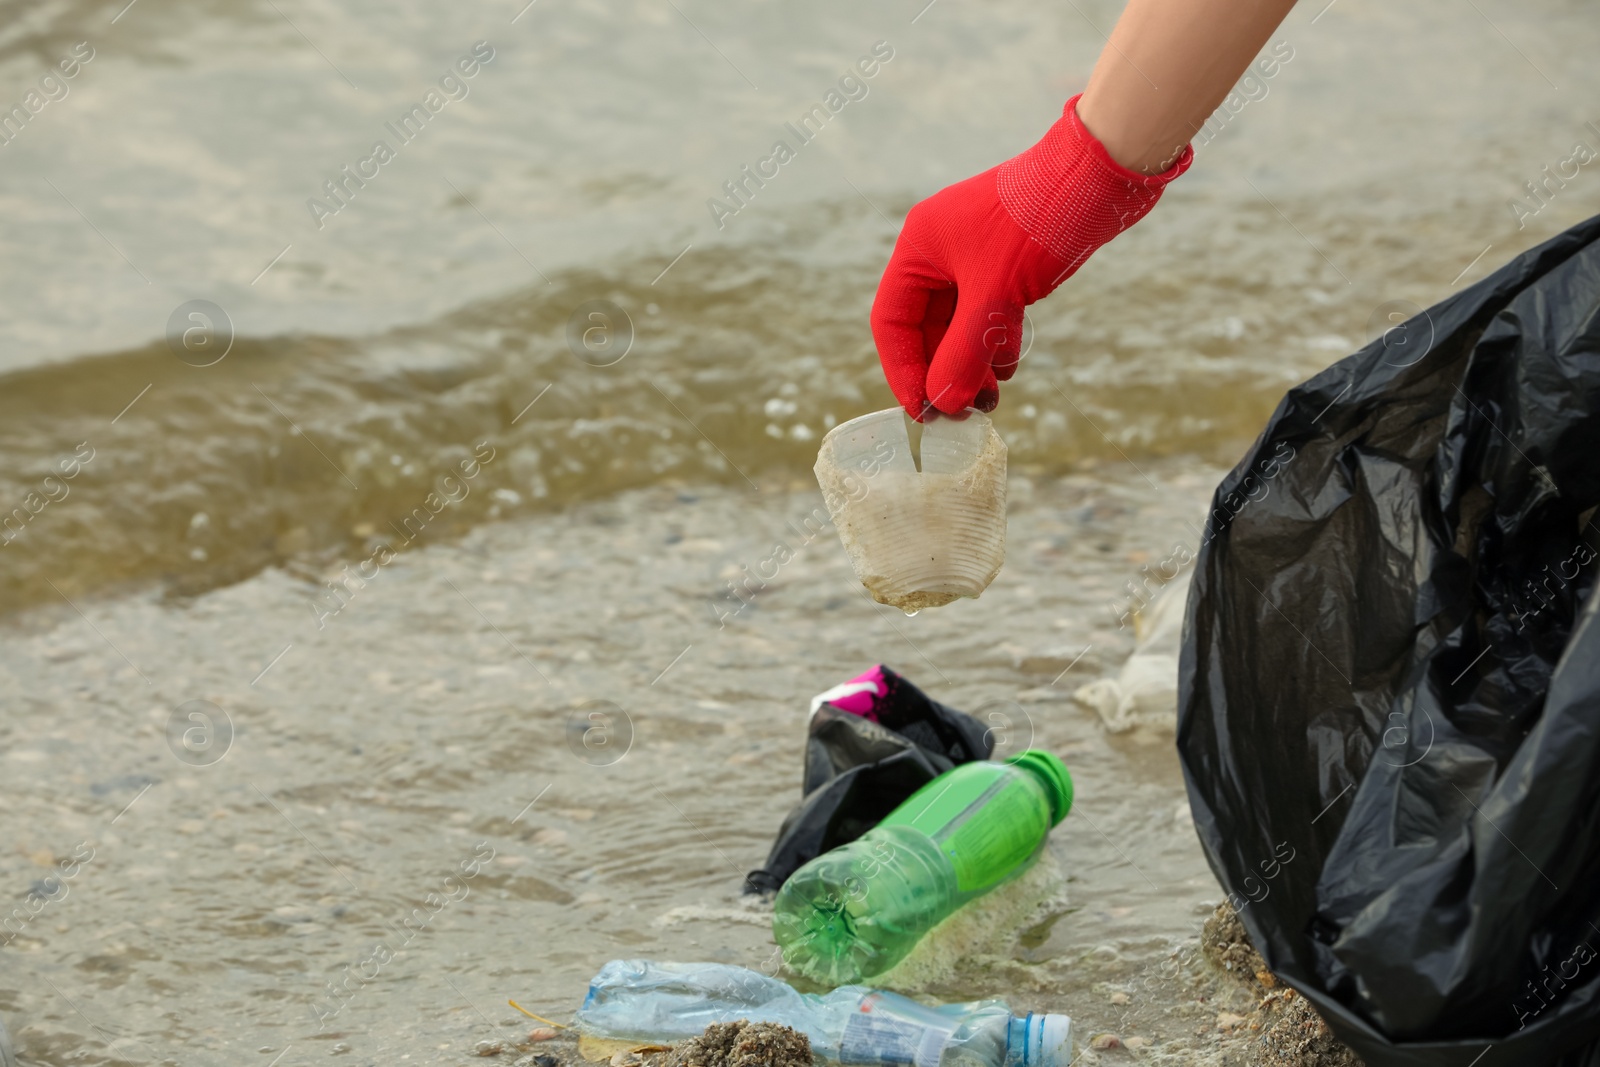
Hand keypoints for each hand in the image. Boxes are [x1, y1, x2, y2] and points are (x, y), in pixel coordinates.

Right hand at [870, 94, 1191, 420]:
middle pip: (926, 328)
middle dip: (943, 372)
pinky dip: (994, 342)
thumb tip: (943, 403)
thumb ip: (964, 353)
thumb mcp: (994, 296)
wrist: (1103, 172)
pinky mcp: (1007, 262)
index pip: (892, 321)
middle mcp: (940, 250)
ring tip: (990, 397)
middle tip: (962, 412)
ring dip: (971, 363)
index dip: (903, 371)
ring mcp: (974, 256)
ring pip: (959, 324)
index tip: (923, 412)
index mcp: (920, 247)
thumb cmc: (1038, 221)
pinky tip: (1009, 363)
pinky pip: (987, 313)